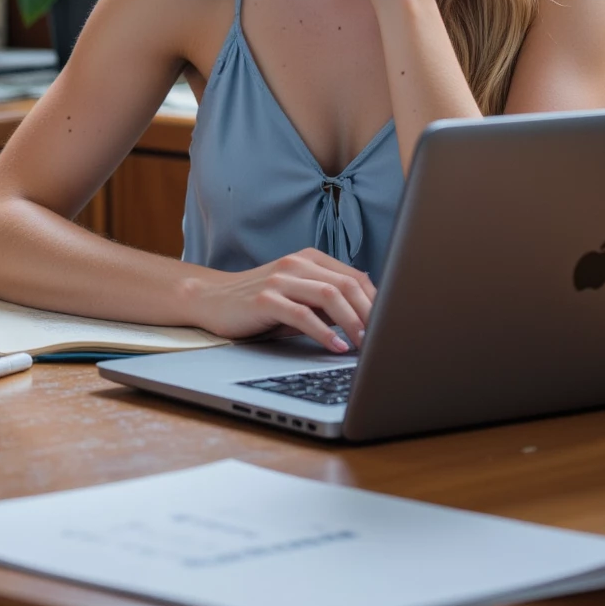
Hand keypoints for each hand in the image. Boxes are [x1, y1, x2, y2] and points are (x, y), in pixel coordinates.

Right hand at [187, 247, 375, 352]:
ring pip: (329, 296)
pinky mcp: (265, 298)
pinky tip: (335, 346)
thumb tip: (369, 313)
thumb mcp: (298, 295)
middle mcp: (297, 264)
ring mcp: (281, 279)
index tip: (391, 324)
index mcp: (310, 259)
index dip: (377, 301)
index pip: (355, 277)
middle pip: (347, 285)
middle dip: (370, 313)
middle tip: (383, 338)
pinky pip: (302, 314)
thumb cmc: (261, 301)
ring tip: (365, 344)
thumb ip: (327, 300)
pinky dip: (324, 332)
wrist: (213, 299)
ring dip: (352, 322)